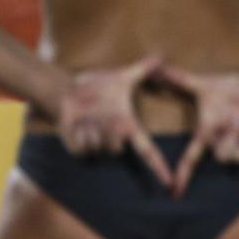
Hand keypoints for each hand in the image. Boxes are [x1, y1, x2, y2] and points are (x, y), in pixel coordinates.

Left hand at [57, 57, 170, 184]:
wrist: (67, 92)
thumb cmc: (96, 88)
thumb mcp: (122, 78)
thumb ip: (143, 69)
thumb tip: (161, 56)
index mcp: (127, 128)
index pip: (148, 151)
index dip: (159, 167)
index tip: (170, 183)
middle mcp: (114, 140)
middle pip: (117, 149)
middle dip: (107, 132)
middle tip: (100, 115)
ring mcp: (97, 146)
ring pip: (99, 147)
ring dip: (92, 128)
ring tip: (87, 116)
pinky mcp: (79, 149)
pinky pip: (83, 148)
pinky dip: (80, 133)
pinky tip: (77, 123)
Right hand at [154, 66, 238, 195]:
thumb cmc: (226, 89)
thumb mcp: (203, 84)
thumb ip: (179, 79)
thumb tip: (156, 66)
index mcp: (205, 134)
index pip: (190, 159)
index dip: (182, 176)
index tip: (174, 191)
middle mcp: (219, 146)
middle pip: (221, 155)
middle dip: (230, 136)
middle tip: (235, 117)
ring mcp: (237, 150)